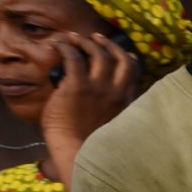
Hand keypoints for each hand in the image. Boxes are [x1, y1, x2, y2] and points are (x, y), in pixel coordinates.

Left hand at [43, 31, 139, 155]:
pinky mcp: (77, 86)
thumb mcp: (113, 128)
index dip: (127, 58)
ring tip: (73, 37)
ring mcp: (98, 88)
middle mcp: (116, 92)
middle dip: (109, 44)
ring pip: (98, 53)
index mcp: (126, 103)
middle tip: (96, 37)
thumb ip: (112, 112)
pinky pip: (73, 57)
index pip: (134, 73)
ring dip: (86, 41)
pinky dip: (65, 47)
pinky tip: (58, 45)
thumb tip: (102, 105)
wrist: (76, 154)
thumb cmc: (91, 149)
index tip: (120, 53)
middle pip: (121, 58)